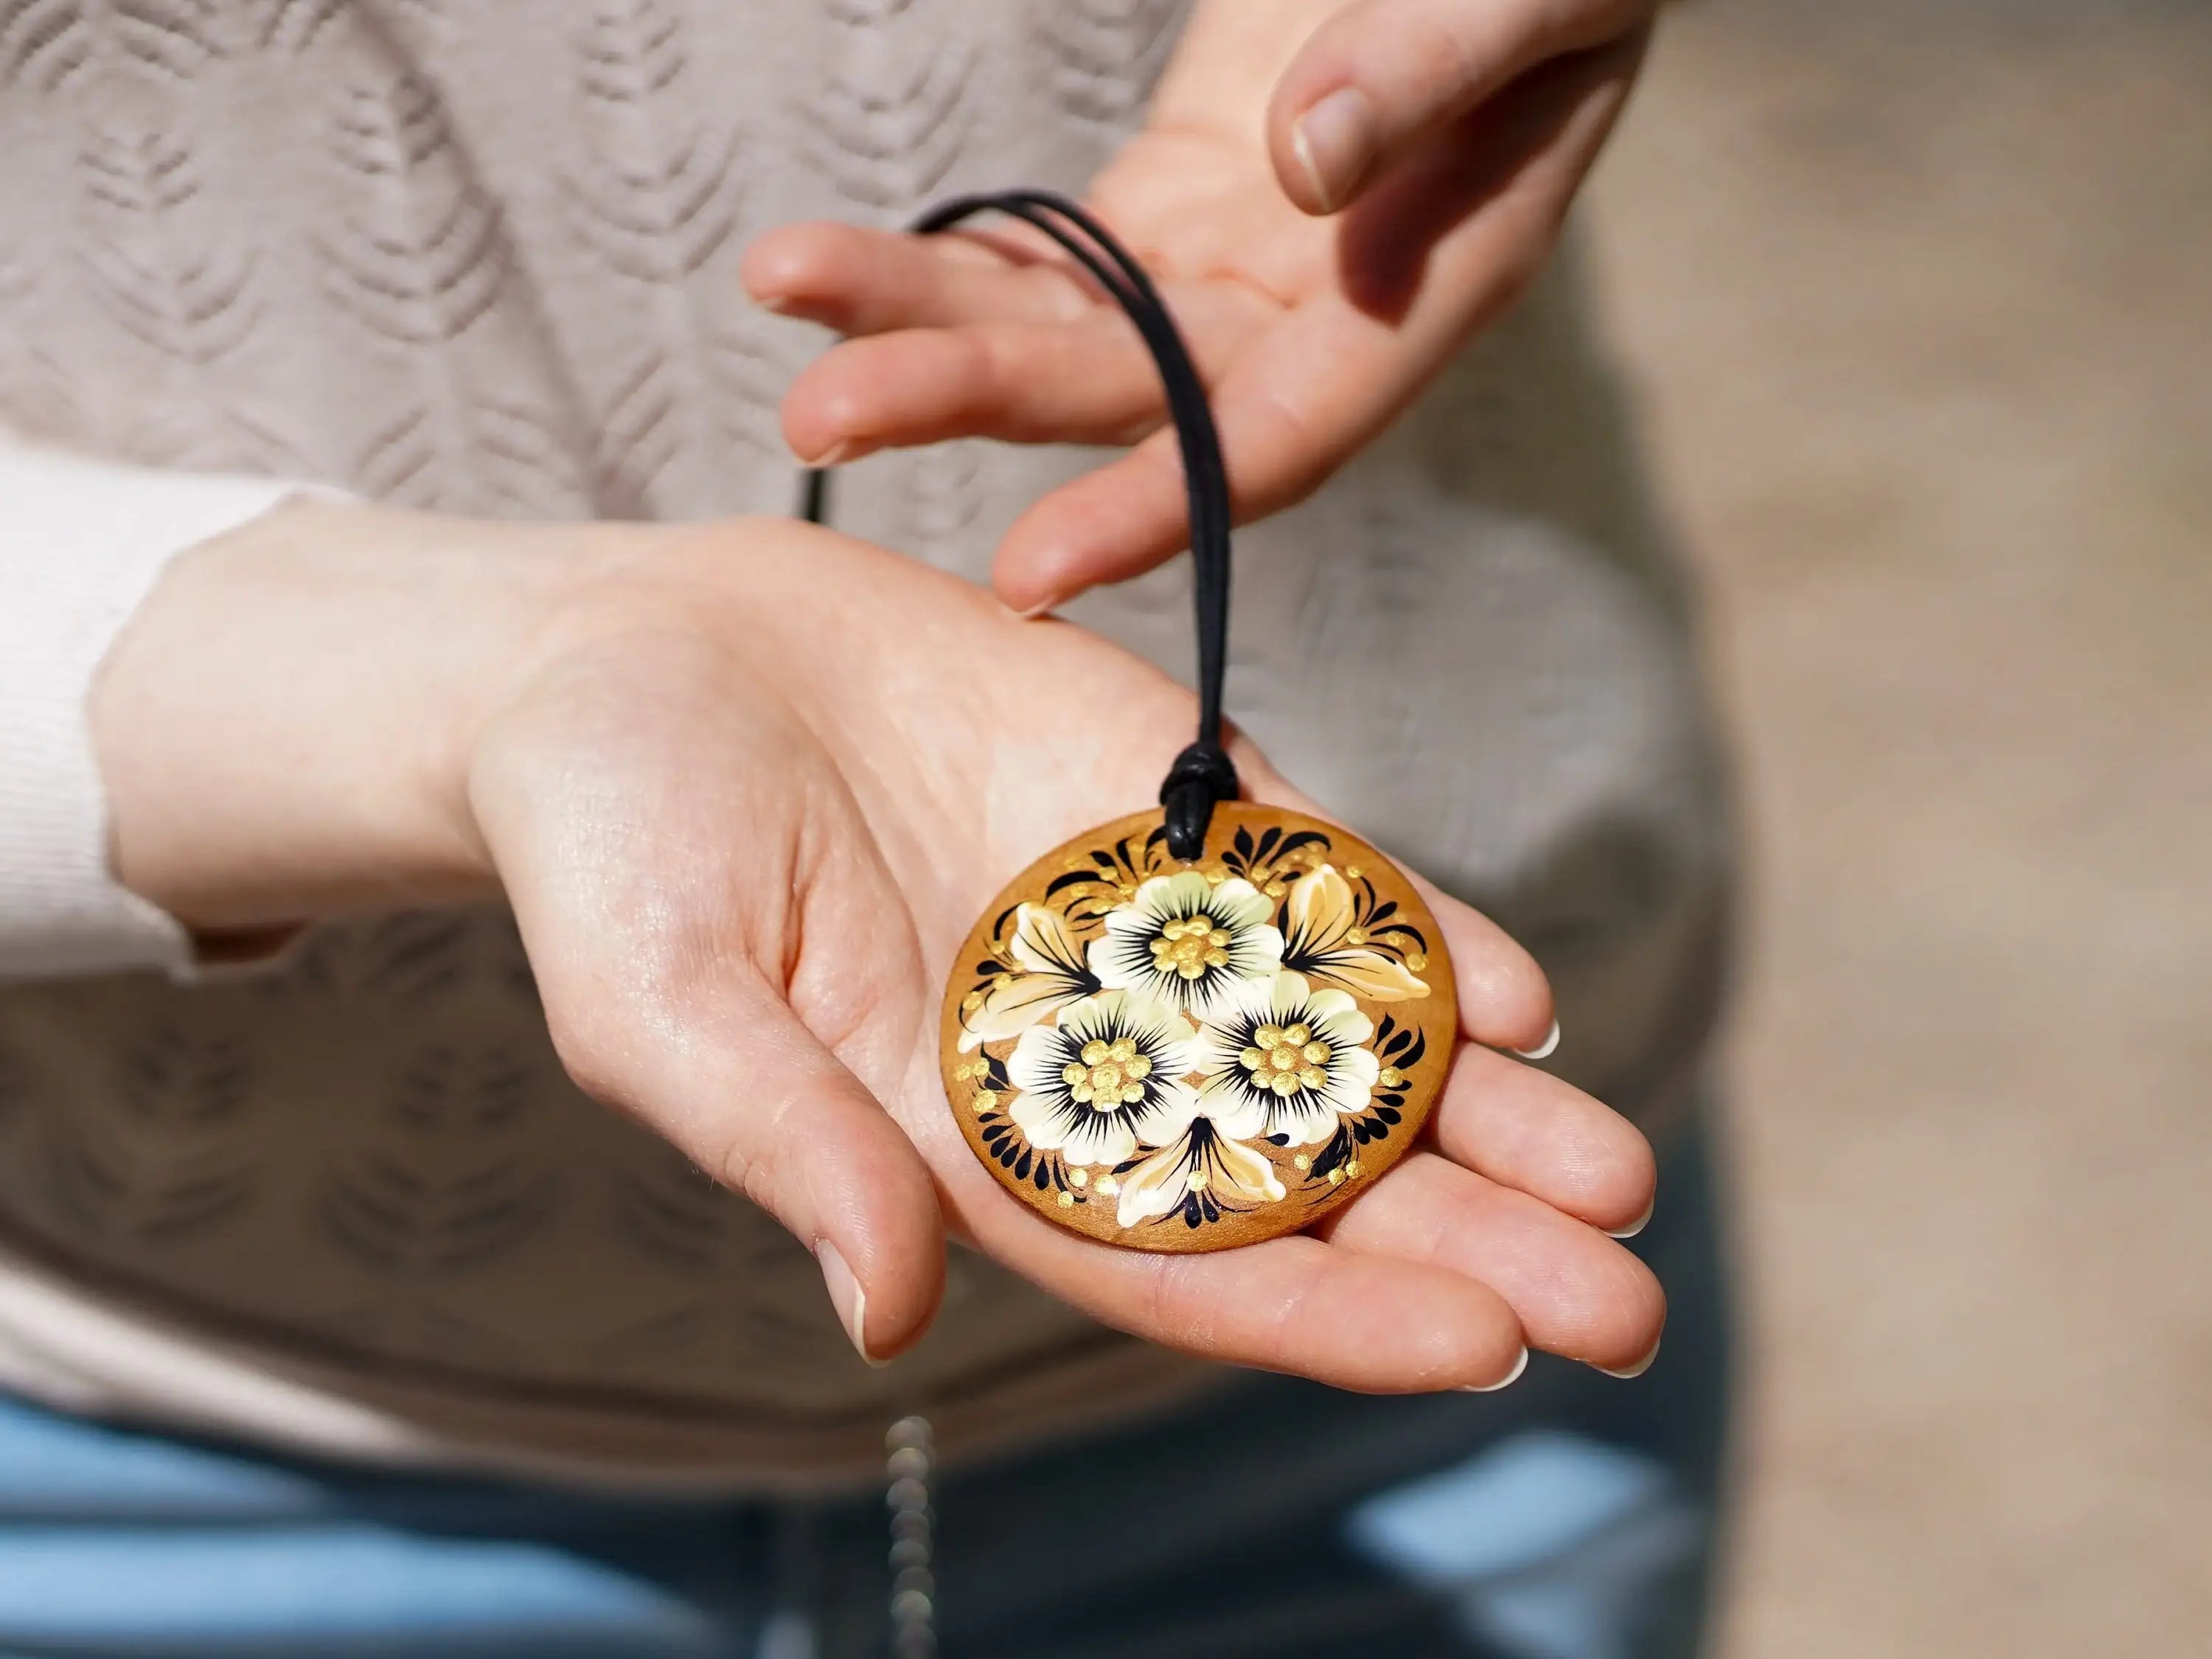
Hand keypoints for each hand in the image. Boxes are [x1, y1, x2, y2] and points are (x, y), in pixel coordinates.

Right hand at [96, 503, 1662, 1384]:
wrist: (634, 653)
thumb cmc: (613, 842)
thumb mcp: (666, 1001)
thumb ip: (788, 1146)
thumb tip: (893, 1318)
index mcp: (963, 1138)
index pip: (1165, 1260)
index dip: (1318, 1313)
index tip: (1476, 1352)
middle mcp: (1074, 1049)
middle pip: (1290, 1174)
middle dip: (1455, 1241)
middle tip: (1624, 1307)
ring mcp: (1129, 922)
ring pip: (1329, 1039)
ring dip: (1478, 1112)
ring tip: (1619, 1171)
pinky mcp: (1154, 797)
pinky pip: (1308, 885)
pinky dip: (1413, 938)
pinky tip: (1518, 997)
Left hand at [743, 0, 1655, 612]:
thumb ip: (1434, 64)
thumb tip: (1302, 167)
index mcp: (1426, 289)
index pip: (1278, 440)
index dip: (1156, 508)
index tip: (1029, 572)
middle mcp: (1314, 314)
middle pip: (1125, 396)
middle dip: (970, 400)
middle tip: (817, 413)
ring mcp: (1234, 265)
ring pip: (1061, 330)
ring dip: (922, 327)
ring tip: (782, 290)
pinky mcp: (1175, 203)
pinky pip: (1051, 262)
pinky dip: (948, 269)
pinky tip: (833, 274)